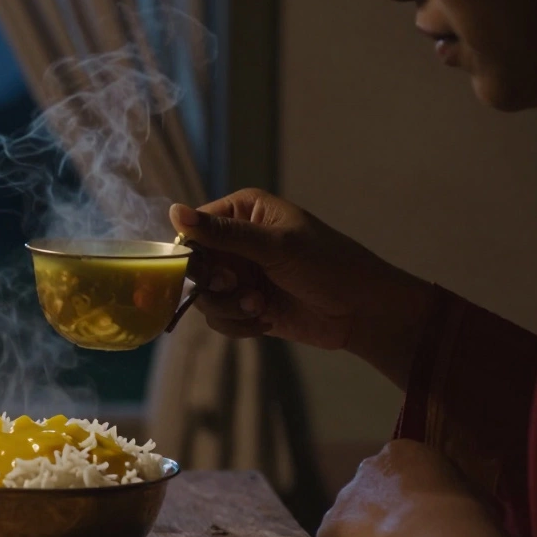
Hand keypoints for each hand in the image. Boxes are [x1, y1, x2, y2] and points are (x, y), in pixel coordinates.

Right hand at [170, 188, 435, 387]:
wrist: (362, 312)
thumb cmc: (327, 265)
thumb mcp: (275, 246)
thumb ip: (223, 232)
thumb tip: (173, 211)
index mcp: (243, 212)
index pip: (193, 229)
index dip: (192, 254)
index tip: (209, 271)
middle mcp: (237, 242)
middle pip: (194, 266)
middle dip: (214, 284)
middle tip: (237, 286)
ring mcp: (241, 275)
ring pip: (205, 296)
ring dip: (228, 308)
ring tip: (259, 307)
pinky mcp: (247, 306)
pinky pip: (220, 318)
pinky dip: (238, 324)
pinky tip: (264, 321)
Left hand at [316, 440, 509, 536]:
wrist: (434, 534)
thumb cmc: (466, 514)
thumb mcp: (476, 496)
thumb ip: (461, 497)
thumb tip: (472, 508)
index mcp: (403, 454)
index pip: (401, 475)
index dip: (412, 501)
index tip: (424, 521)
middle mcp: (367, 468)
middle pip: (370, 494)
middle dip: (383, 516)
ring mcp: (344, 498)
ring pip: (350, 521)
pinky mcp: (328, 529)